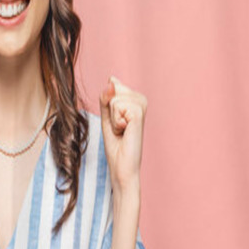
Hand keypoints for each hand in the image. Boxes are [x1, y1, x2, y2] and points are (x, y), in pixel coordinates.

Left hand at [99, 75, 146, 194]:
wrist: (122, 167)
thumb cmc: (116, 146)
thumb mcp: (107, 118)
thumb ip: (107, 99)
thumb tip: (111, 80)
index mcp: (135, 100)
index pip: (113, 85)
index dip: (107, 104)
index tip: (116, 122)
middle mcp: (141, 101)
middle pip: (113, 90)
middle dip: (109, 111)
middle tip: (118, 128)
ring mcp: (142, 107)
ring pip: (115, 98)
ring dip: (112, 118)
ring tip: (122, 130)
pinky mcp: (140, 115)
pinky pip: (118, 106)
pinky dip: (115, 121)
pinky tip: (125, 132)